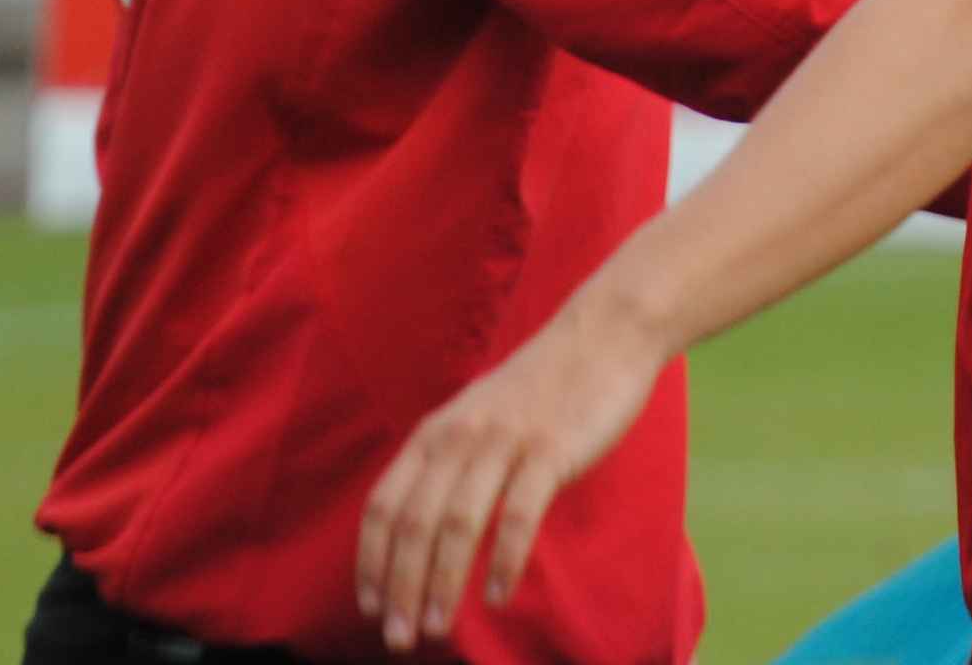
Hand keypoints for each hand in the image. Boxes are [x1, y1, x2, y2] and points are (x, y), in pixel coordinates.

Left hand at [354, 298, 670, 651]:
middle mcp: (460, 436)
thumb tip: (422, 532)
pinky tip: (497, 597)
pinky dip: (502, 561)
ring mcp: (505, 441)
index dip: (371, 560)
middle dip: (400, 587)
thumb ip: (449, 464)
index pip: (384, 505)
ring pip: (457, 524)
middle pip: (414, 523)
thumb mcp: (477, 418)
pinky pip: (518, 514)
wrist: (603, 336)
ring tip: (437, 628)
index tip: (369, 607)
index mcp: (435, 433)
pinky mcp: (550, 450)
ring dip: (442, 583)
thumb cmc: (541, 390)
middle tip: (398, 638)